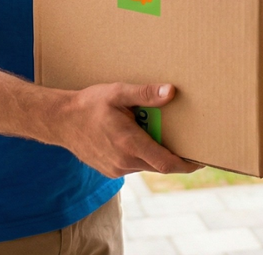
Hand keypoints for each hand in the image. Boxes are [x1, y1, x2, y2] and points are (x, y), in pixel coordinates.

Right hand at [55, 82, 199, 177]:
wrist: (60, 121)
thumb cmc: (89, 105)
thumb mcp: (118, 93)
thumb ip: (145, 93)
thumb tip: (171, 92)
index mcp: (129, 144)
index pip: (167, 163)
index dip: (187, 165)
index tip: (202, 160)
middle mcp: (124, 162)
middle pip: (159, 163)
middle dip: (172, 152)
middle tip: (183, 136)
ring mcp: (116, 169)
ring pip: (146, 164)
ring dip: (154, 151)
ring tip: (152, 129)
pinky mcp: (110, 171)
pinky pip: (133, 165)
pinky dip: (140, 154)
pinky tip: (134, 135)